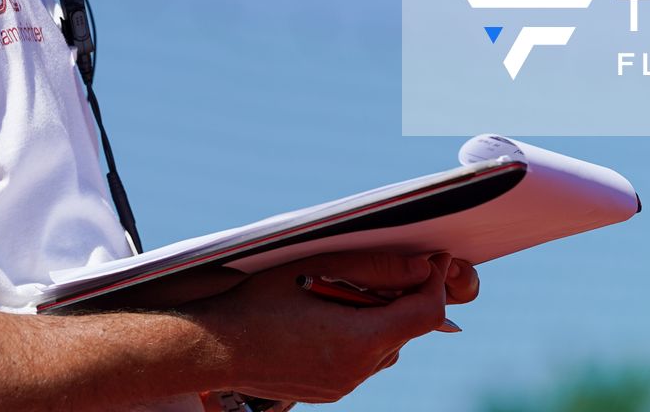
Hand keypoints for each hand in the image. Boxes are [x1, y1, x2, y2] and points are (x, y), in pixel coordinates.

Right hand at [191, 251, 469, 404]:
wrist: (214, 347)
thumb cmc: (259, 300)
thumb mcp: (316, 268)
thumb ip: (376, 267)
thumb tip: (423, 267)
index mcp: (358, 342)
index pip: (426, 314)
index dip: (435, 282)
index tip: (432, 258)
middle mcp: (356, 371)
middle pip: (409, 330)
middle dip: (407, 295)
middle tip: (392, 264)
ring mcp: (342, 386)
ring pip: (389, 346)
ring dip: (384, 317)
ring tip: (353, 288)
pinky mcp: (329, 391)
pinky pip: (364, 360)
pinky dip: (363, 335)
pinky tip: (335, 313)